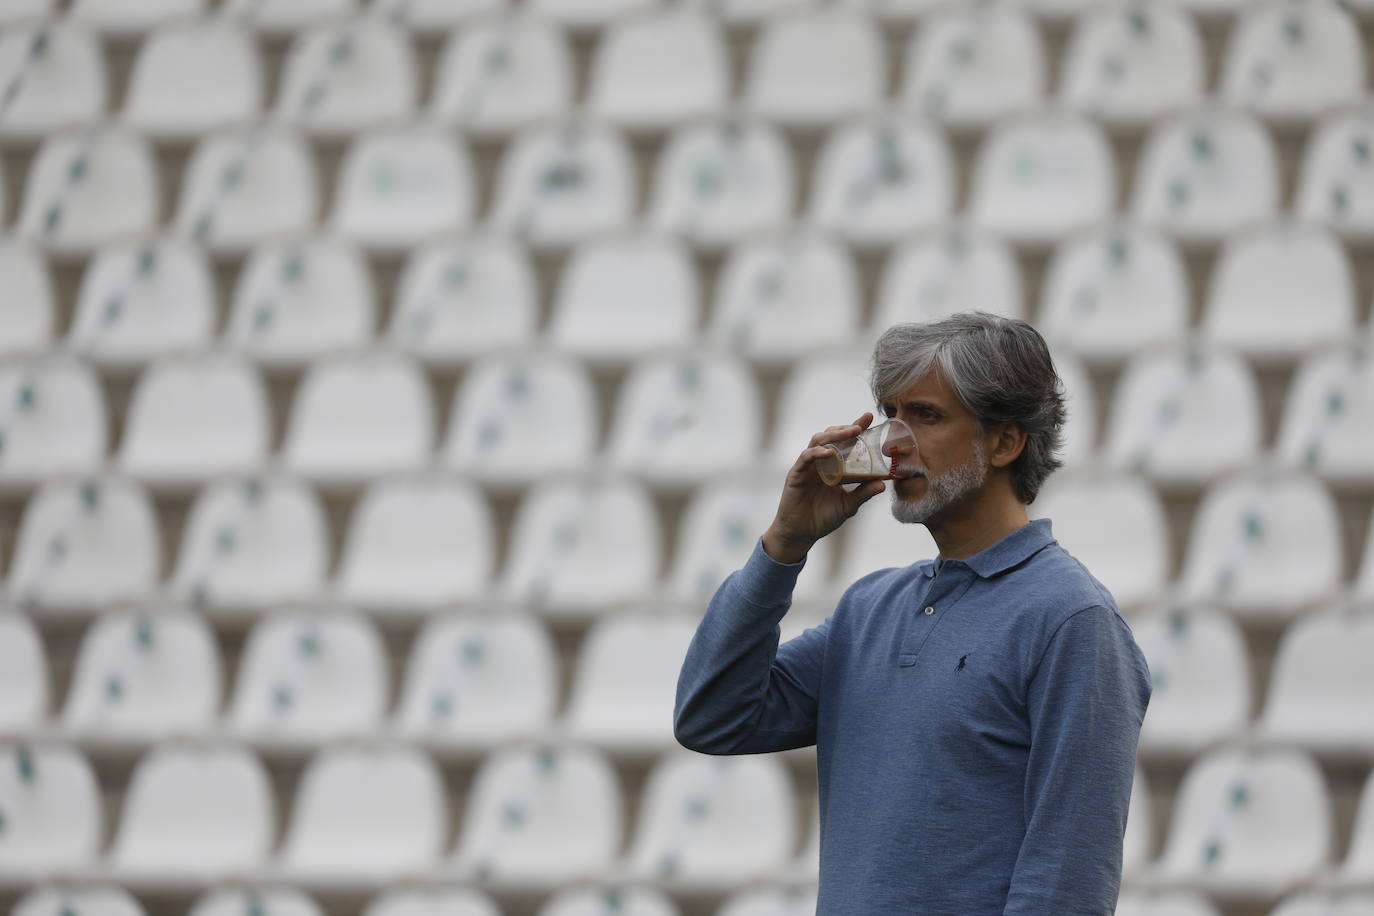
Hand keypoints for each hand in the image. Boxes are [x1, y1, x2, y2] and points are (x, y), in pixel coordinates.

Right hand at [762, 412, 888, 563]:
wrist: (801, 534)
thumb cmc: (822, 519)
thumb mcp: (848, 505)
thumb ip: (863, 493)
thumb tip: (883, 484)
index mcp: (833, 467)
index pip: (844, 443)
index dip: (855, 429)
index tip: (870, 417)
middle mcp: (819, 462)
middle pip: (830, 436)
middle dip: (845, 428)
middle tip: (861, 425)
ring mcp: (807, 467)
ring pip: (818, 441)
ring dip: (834, 435)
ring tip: (850, 432)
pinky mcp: (796, 474)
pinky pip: (806, 458)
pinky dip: (817, 452)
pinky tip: (828, 452)